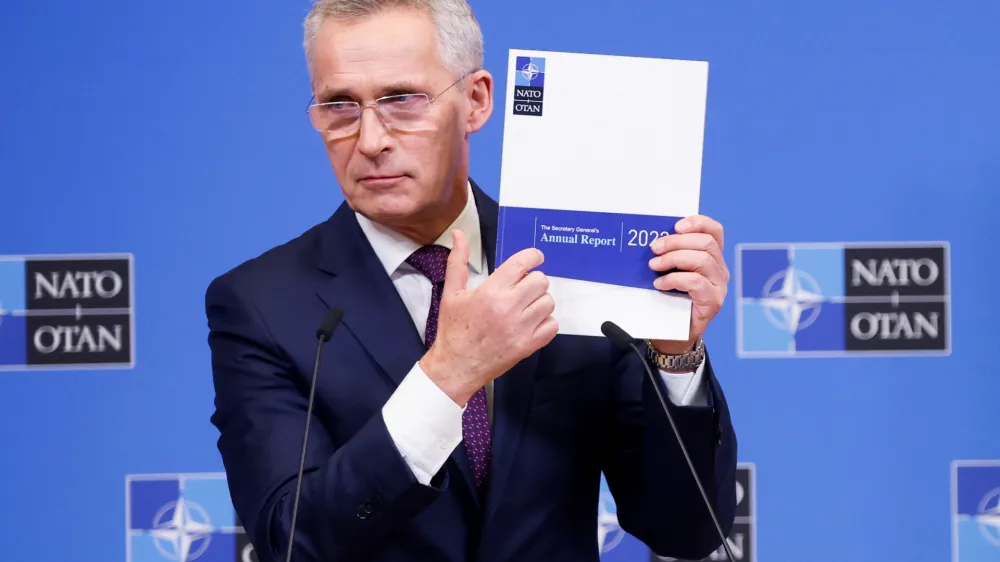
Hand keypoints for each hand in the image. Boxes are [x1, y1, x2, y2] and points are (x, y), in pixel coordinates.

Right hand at [419, 230, 557, 405]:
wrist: (456, 366)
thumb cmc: (453, 330)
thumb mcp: (452, 293)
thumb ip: (458, 261)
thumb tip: (459, 234)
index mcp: (491, 292)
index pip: (523, 263)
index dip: (533, 256)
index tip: (535, 257)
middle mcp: (509, 308)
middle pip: (541, 280)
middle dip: (533, 280)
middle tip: (522, 287)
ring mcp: (521, 328)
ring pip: (548, 301)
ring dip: (539, 300)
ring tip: (525, 306)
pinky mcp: (529, 345)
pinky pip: (552, 325)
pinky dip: (545, 322)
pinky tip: (530, 322)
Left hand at [647, 215, 728, 354]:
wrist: (674, 332)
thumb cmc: (670, 298)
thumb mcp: (671, 271)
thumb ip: (670, 254)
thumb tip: (654, 238)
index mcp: (712, 257)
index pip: (714, 231)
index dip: (698, 222)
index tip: (676, 225)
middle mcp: (720, 269)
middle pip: (706, 243)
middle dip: (676, 242)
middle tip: (654, 248)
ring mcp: (719, 286)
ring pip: (702, 260)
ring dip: (673, 258)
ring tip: (654, 266)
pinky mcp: (713, 301)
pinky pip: (696, 282)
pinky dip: (674, 279)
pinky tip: (660, 284)